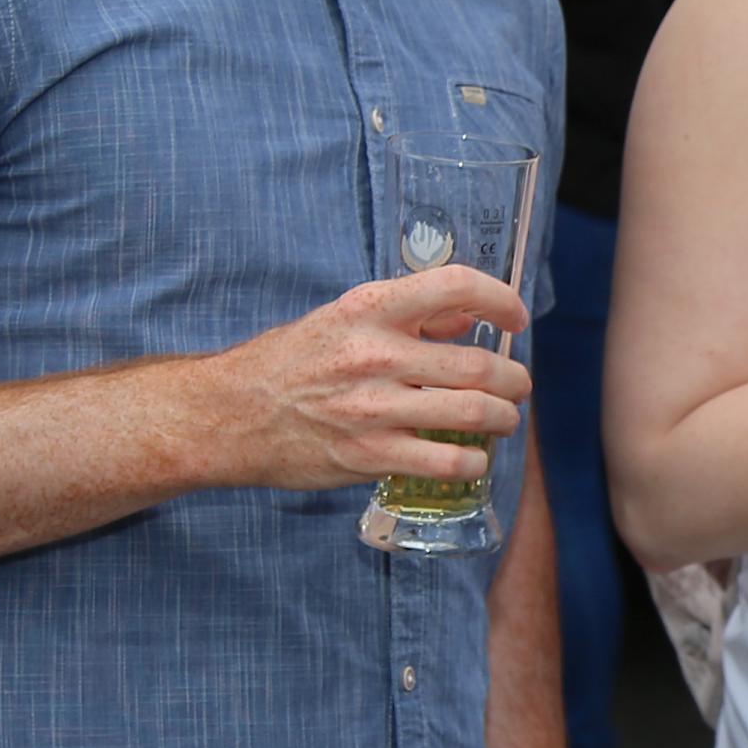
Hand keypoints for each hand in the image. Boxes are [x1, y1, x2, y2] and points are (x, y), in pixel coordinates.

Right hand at [205, 266, 532, 489]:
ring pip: (473, 413)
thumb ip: (406, 316)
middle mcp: (374, 354)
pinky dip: (472, 461)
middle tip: (517, 385)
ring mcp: (372, 408)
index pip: (456, 286)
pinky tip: (472, 458)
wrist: (230, 414)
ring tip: (503, 419)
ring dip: (503, 418)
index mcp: (369, 308)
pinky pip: (446, 460)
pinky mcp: (368, 455)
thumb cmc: (290, 363)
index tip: (516, 318)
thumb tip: (467, 318)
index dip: (501, 299)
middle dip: (514, 379)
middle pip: (479, 364)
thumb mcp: (342, 319)